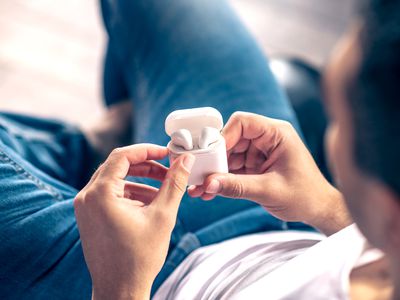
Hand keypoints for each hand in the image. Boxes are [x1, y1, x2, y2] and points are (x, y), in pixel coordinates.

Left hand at [74, 144, 194, 299]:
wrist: (120, 289)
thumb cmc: (139, 257)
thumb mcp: (163, 215)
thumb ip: (175, 183)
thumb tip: (185, 159)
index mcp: (100, 194)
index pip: (123, 156)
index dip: (147, 150)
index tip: (168, 153)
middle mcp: (87, 197)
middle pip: (118, 165)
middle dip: (146, 166)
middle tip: (168, 170)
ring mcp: (85, 207)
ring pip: (116, 179)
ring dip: (140, 181)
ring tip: (163, 191)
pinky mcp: (89, 215)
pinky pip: (111, 193)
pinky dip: (131, 193)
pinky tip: (150, 204)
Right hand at [188, 112, 350, 234]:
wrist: (318, 210)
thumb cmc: (305, 196)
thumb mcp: (269, 191)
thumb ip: (237, 187)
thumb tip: (209, 184)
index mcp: (277, 134)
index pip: (243, 122)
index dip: (224, 136)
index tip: (211, 156)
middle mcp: (267, 139)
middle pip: (232, 139)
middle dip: (216, 158)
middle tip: (202, 175)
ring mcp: (260, 152)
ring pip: (230, 154)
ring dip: (216, 171)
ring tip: (202, 188)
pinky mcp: (256, 165)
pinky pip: (234, 167)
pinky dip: (222, 178)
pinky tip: (210, 191)